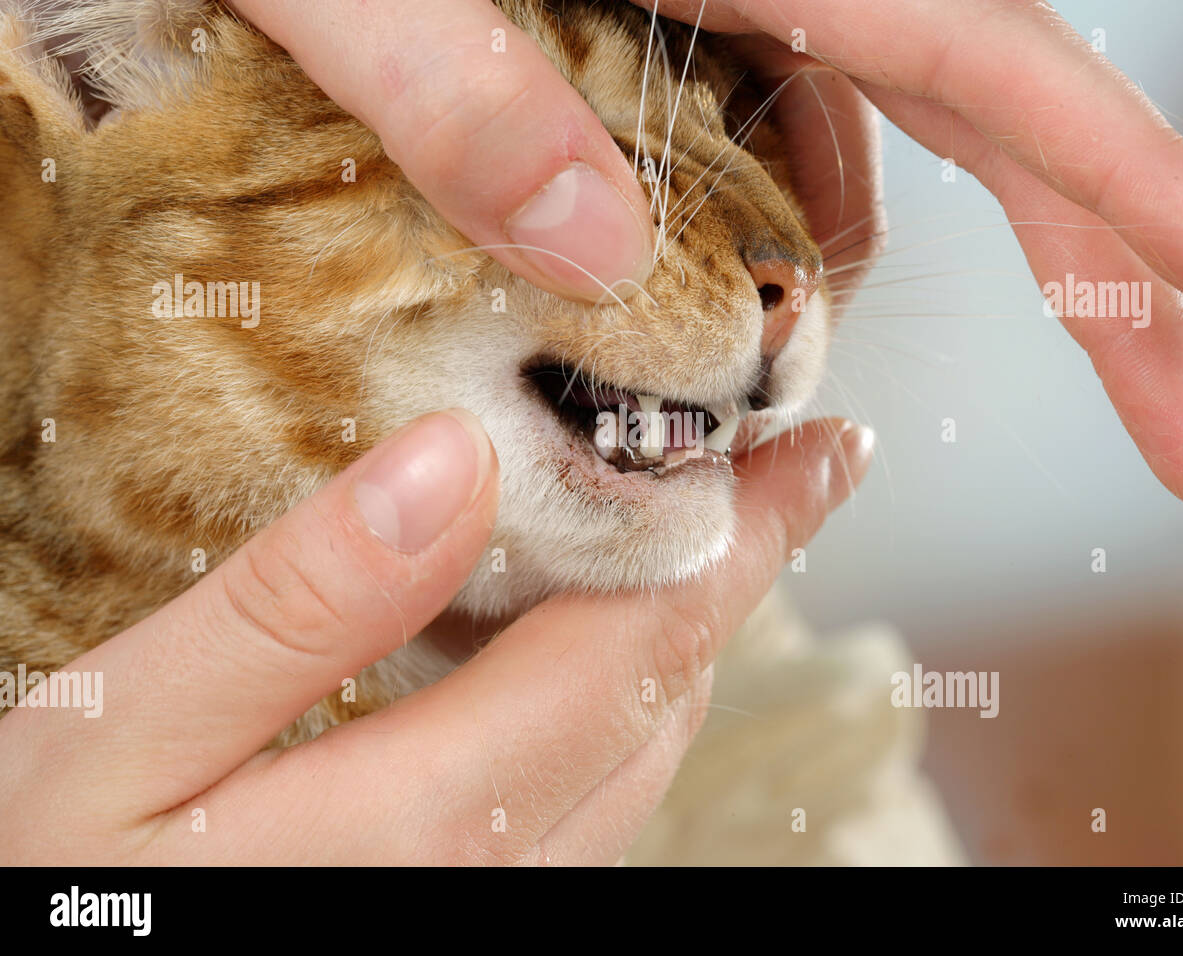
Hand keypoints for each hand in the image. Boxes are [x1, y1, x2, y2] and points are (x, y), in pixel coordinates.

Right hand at [0, 410, 870, 863]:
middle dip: (733, 569)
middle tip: (772, 468)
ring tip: (688, 528)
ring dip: (681, 631)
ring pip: (642, 752)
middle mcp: (505, 878)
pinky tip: (576, 639)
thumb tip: (451, 464)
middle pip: (666, 698)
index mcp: (433, 820)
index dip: (746, 533)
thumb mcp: (127, 741)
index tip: (823, 452)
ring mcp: (503, 906)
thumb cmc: (52, 892)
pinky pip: (593, 794)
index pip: (644, 644)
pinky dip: (615, 695)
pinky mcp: (479, 907)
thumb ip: (296, 608)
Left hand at [229, 0, 1182, 519]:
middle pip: (1008, 127)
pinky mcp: (706, 6)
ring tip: (801, 393)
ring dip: (910, 276)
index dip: (1134, 191)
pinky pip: (803, 125)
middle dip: (1121, 292)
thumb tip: (594, 255)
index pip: (990, 67)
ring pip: (907, 143)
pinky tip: (732, 284)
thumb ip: (455, 91)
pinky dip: (797, 227)